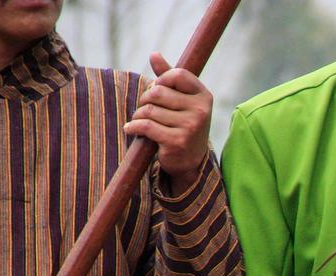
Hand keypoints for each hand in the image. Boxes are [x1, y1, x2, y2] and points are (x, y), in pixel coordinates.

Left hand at [123, 53, 211, 195]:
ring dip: (139, 115)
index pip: (176, 75)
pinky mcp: (178, 142)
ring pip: (149, 110)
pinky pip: (146, 126)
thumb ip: (168, 77)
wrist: (190, 161)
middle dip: (145, 100)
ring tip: (143, 122)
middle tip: (147, 109)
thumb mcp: (181, 100)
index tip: (158, 91)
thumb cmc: (183, 124)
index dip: (160, 80)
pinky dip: (133, 127)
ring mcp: (191, 127)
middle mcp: (201, 111)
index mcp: (204, 96)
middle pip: (157, 92)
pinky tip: (131, 130)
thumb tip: (154, 54)